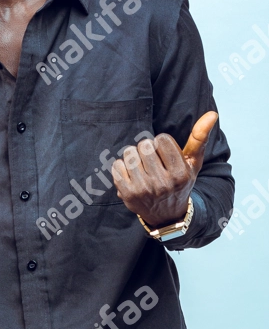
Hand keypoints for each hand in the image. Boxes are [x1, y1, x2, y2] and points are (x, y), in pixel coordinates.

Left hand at [111, 112, 217, 227]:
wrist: (166, 215)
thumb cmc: (180, 182)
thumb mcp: (192, 163)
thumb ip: (200, 137)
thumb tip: (211, 113)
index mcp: (180, 174)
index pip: (161, 139)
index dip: (161, 143)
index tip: (165, 154)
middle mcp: (162, 183)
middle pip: (144, 145)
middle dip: (147, 148)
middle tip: (153, 161)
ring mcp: (143, 190)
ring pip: (129, 153)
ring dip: (134, 156)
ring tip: (143, 167)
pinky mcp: (127, 194)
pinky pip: (117, 165)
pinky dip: (122, 167)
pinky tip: (132, 175)